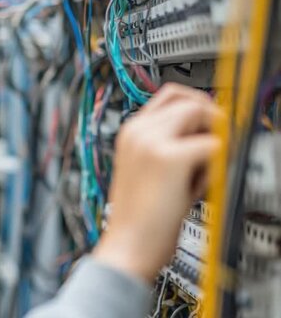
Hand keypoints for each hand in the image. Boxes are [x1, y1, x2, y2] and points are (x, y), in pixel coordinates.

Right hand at [92, 83, 223, 282]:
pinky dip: (213, 166)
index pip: (169, 96)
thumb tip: (204, 131)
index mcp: (130, 132)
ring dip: (210, 138)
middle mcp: (138, 131)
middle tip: (214, 144)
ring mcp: (151, 141)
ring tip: (199, 171)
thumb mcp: (148, 170)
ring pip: (201, 113)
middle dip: (209, 117)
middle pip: (188, 98)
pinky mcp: (169, 158)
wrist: (128, 245)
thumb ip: (170, 145)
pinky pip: (212, 146)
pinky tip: (196, 187)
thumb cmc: (140, 216)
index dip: (195, 106)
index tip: (209, 123)